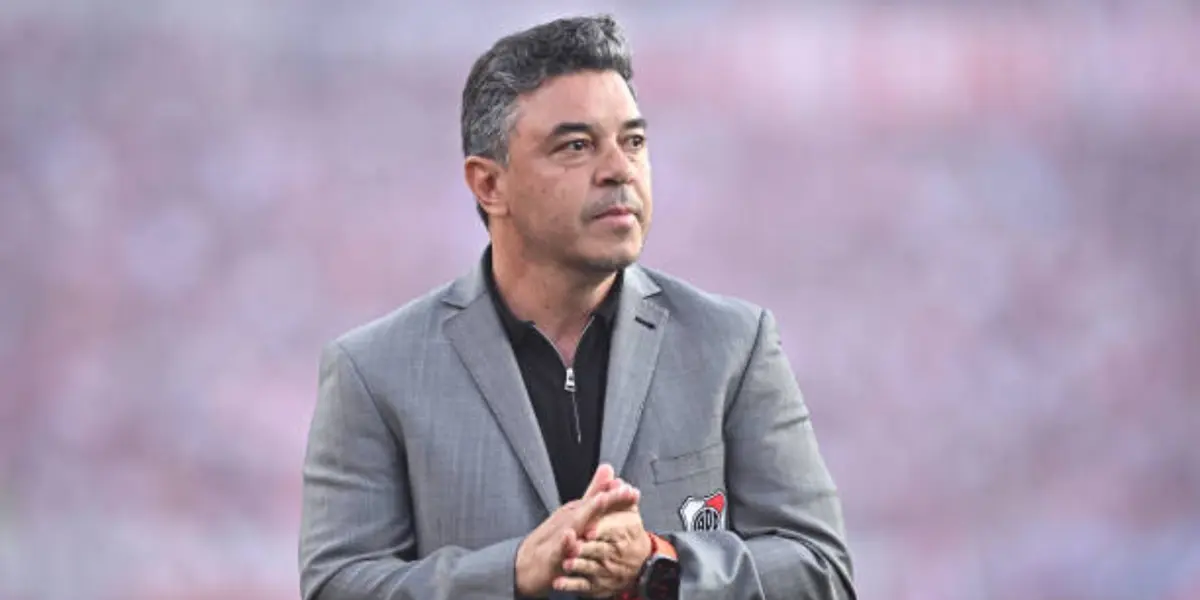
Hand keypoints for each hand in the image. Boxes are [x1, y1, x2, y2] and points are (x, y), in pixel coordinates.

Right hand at [515, 466, 638, 596]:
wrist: (526, 565)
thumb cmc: (553, 539)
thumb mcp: (575, 516)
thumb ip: (593, 493)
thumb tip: (609, 470)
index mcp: (577, 512)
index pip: (601, 501)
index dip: (618, 495)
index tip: (634, 491)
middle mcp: (568, 519)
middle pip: (590, 506)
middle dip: (608, 497)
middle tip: (625, 490)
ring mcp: (558, 534)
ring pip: (575, 522)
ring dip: (587, 511)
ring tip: (601, 500)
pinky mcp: (549, 553)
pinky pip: (557, 547)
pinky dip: (564, 541)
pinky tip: (571, 535)